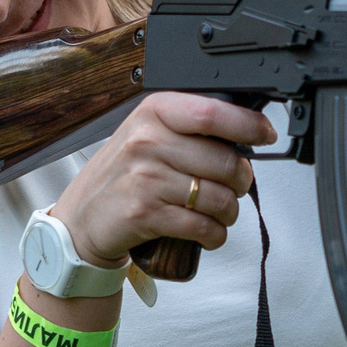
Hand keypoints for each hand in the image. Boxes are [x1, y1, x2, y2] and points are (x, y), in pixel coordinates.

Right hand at [53, 91, 269, 263]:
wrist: (81, 219)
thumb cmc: (122, 176)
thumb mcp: (147, 134)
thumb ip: (188, 127)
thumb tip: (246, 132)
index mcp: (154, 112)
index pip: (213, 112)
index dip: (248, 124)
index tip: (264, 134)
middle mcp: (148, 141)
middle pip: (224, 160)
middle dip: (241, 179)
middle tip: (235, 185)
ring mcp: (146, 178)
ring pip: (218, 197)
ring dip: (229, 211)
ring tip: (220, 212)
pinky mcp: (146, 213)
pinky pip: (202, 226)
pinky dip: (214, 234)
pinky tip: (209, 231)